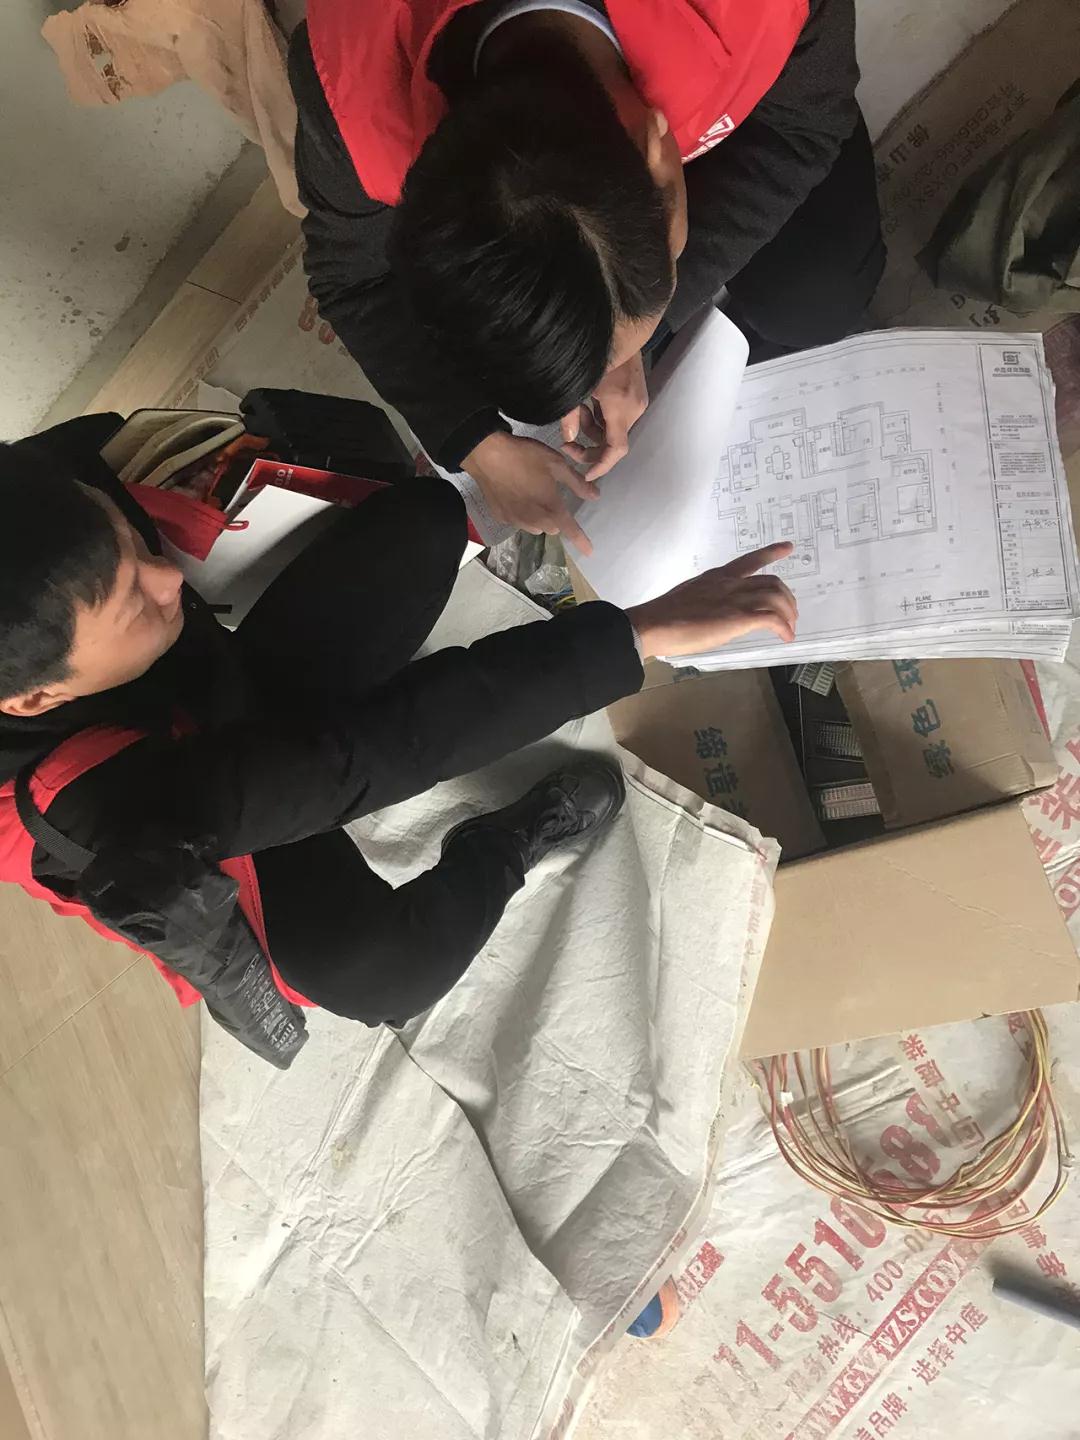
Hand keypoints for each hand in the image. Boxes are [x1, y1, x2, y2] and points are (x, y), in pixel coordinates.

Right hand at [463, 431, 595, 554]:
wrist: (487, 455)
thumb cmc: (525, 457)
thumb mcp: (557, 464)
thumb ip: (577, 483)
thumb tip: (595, 496)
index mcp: (551, 508)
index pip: (571, 531)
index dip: (582, 542)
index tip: (589, 552)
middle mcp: (535, 520)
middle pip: (552, 528)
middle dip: (555, 517)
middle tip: (549, 496)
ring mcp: (516, 521)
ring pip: (535, 526)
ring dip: (538, 517)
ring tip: (531, 495)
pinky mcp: (501, 518)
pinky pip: (518, 521)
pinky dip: (520, 513)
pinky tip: (514, 495)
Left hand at [561, 350, 648, 481]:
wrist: (621, 324)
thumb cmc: (598, 352)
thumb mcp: (578, 386)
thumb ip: (569, 414)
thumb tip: (567, 438)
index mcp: (620, 408)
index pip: (616, 450)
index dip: (601, 466)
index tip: (587, 475)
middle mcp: (634, 408)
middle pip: (613, 442)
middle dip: (589, 446)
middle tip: (567, 444)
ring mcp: (637, 401)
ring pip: (613, 429)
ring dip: (592, 428)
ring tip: (576, 412)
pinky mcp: (636, 394)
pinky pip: (617, 416)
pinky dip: (600, 417)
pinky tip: (587, 404)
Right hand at [625, 543, 797, 658]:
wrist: (653, 624)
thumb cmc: (663, 616)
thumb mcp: (689, 597)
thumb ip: (707, 599)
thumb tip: (714, 612)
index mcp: (717, 577)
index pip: (749, 560)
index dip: (771, 553)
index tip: (788, 547)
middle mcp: (730, 584)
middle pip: (771, 582)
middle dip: (786, 598)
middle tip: (790, 613)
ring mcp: (735, 599)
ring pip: (776, 597)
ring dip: (788, 614)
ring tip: (789, 628)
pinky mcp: (737, 618)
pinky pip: (772, 618)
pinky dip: (783, 627)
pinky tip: (785, 636)